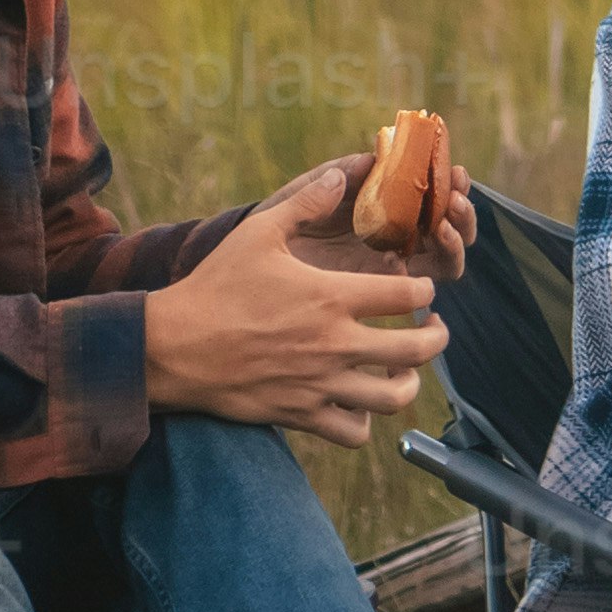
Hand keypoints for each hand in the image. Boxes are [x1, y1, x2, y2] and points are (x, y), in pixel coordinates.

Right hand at [144, 162, 447, 439]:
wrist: (175, 347)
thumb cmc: (216, 286)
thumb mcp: (258, 232)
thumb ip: (305, 203)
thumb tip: (342, 178)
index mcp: (330, 298)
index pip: (407, 295)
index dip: (423, 288)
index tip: (420, 286)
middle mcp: (334, 344)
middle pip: (415, 351)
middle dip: (436, 338)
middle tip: (435, 328)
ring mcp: (320, 384)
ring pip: (394, 398)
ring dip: (410, 383)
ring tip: (406, 369)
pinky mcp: (301, 415)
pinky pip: (354, 433)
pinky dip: (366, 421)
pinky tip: (361, 401)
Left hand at [289, 132, 477, 295]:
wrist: (255, 254)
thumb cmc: (282, 216)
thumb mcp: (309, 188)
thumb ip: (339, 173)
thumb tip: (371, 157)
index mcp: (387, 205)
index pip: (432, 195)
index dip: (451, 184)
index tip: (457, 172)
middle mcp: (396, 236)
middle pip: (449, 229)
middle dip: (463, 215)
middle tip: (455, 200)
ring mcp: (389, 266)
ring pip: (442, 261)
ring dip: (455, 243)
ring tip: (444, 226)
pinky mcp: (376, 293)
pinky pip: (412, 292)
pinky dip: (421, 278)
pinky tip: (402, 263)